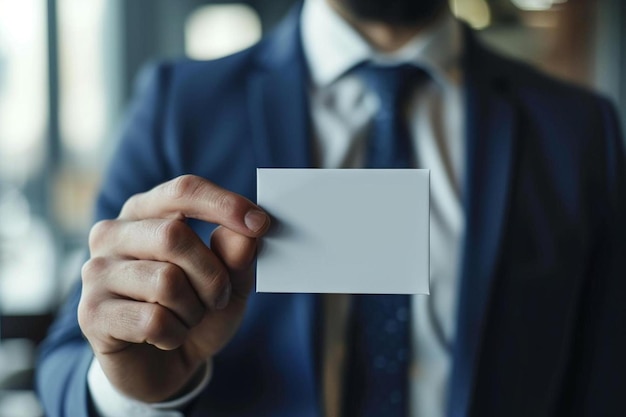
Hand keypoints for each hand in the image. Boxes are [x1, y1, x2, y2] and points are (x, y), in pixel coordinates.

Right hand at [78, 175, 269, 401]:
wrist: (165, 364)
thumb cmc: (195, 309)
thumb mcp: (228, 281)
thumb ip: (237, 254)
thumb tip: (248, 231)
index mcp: (147, 211)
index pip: (183, 191)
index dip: (223, 204)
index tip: (260, 223)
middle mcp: (114, 233)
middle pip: (174, 235)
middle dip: (211, 274)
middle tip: (218, 298)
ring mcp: (97, 271)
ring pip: (166, 281)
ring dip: (194, 309)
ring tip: (187, 318)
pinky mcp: (90, 312)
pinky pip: (152, 320)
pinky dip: (175, 334)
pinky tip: (167, 336)